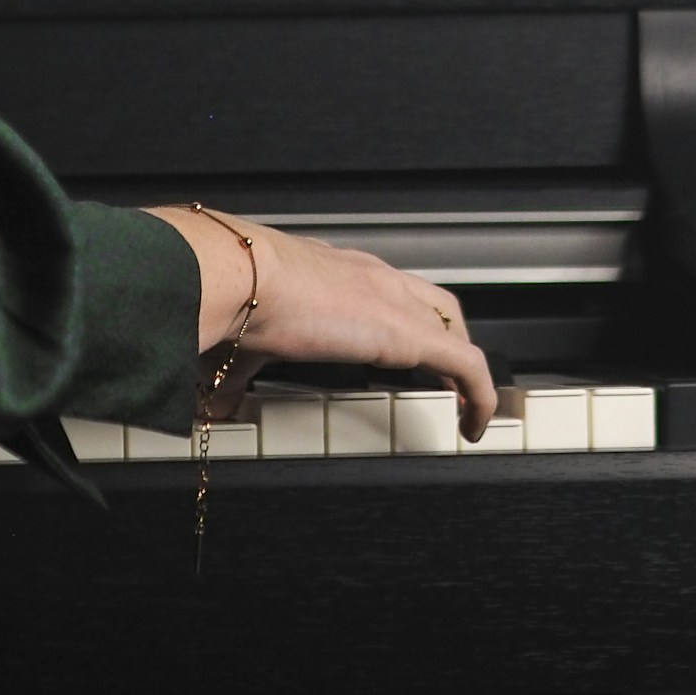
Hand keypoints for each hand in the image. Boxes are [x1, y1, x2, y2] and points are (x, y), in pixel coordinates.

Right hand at [146, 208, 495, 437]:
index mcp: (336, 271)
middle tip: (446, 376)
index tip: (403, 348)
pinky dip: (478, 394)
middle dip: (447, 336)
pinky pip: (468, 364)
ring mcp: (395, 300)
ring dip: (464, 366)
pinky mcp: (410, 332)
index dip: (403, 316)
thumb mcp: (243, 338)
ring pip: (455, 326)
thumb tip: (216, 405)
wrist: (241, 277)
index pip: (387, 288)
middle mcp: (373, 276)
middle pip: (434, 301)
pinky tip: (474, 422)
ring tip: (467, 403)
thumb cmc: (235, 296)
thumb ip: (237, 374)